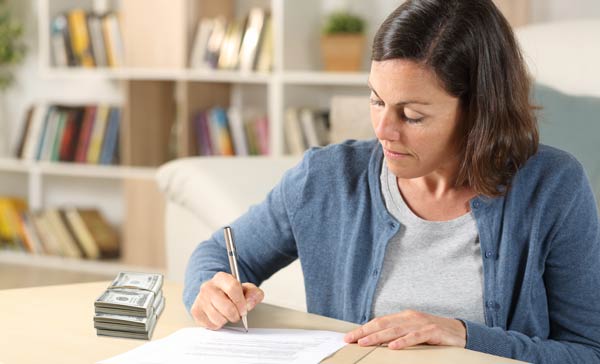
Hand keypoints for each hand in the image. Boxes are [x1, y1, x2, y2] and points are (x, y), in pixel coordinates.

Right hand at [190, 271, 263, 329]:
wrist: (215, 294)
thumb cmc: (231, 292)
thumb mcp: (246, 289)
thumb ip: (254, 294)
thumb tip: (249, 303)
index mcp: (221, 278)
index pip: (233, 288)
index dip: (241, 302)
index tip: (245, 308)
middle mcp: (208, 287)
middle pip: (227, 307)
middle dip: (236, 314)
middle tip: (237, 314)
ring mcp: (200, 299)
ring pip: (219, 318)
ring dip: (227, 320)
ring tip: (227, 314)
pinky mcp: (196, 311)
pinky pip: (211, 325)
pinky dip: (218, 324)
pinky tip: (219, 316)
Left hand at [344, 310, 465, 349]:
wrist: (462, 333)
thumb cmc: (434, 334)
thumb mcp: (413, 332)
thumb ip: (398, 333)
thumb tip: (375, 340)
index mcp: (404, 317)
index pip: (379, 322)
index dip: (363, 329)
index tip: (349, 337)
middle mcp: (411, 317)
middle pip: (383, 324)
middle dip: (365, 332)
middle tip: (351, 340)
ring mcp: (422, 324)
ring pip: (396, 330)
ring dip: (378, 337)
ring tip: (365, 343)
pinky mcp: (433, 332)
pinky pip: (415, 337)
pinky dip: (403, 342)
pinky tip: (393, 347)